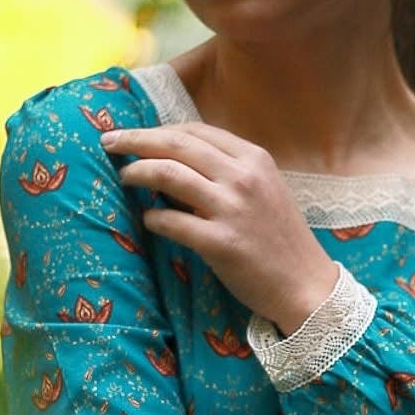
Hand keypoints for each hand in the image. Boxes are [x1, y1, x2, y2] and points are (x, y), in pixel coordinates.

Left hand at [100, 123, 340, 332]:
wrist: (305, 284)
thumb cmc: (280, 238)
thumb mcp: (264, 190)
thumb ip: (228, 171)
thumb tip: (177, 159)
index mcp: (254, 158)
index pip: (196, 131)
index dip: (160, 130)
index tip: (136, 134)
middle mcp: (243, 177)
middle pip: (176, 144)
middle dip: (136, 139)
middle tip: (109, 141)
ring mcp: (232, 209)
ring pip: (169, 174)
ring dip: (138, 172)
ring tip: (124, 177)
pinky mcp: (221, 243)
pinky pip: (171, 222)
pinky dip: (152, 218)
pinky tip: (148, 220)